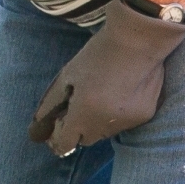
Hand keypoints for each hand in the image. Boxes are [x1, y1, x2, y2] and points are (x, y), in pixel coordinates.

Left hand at [27, 0, 184, 156]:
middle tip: (79, 106)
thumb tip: (40, 124)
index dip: (58, 138)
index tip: (58, 126)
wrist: (138, 39)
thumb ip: (52, 103)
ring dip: (99, 122)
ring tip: (102, 95)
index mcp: (83, 113)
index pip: (65, 144)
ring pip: (106, 132)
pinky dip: (118, 114)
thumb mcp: (68, 75)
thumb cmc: (99, 54)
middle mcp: (105, 124)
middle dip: (78, 128)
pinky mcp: (144, 116)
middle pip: (86, 139)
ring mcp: (127, 122)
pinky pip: (124, 123)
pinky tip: (120, 93)